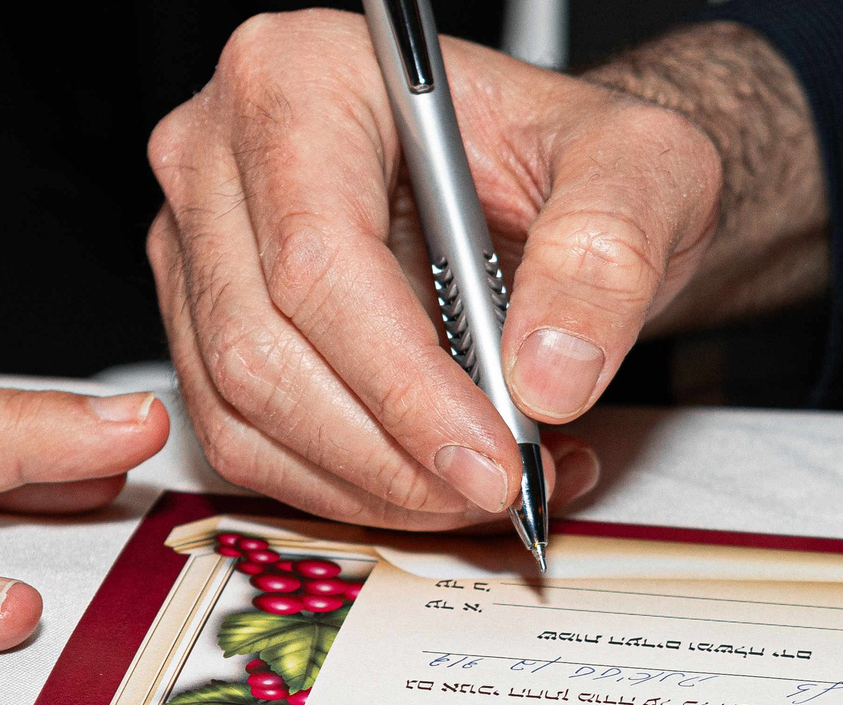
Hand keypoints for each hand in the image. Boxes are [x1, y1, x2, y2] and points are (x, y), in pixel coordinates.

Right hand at [145, 13, 824, 530]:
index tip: (491, 459)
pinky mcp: (205, 324)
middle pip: (263, 350)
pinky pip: (252, 444)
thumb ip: (609, 253)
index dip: (404, 385)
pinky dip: (352, 488)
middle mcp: (221, 155)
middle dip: (391, 455)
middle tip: (502, 488)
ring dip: (375, 485)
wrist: (553, 180)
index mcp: (299, 77)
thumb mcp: (643, 167)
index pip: (319, 260)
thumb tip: (548, 378)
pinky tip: (445, 476)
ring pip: (245, 413)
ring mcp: (199, 246)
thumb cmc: (573, 153)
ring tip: (493, 482)